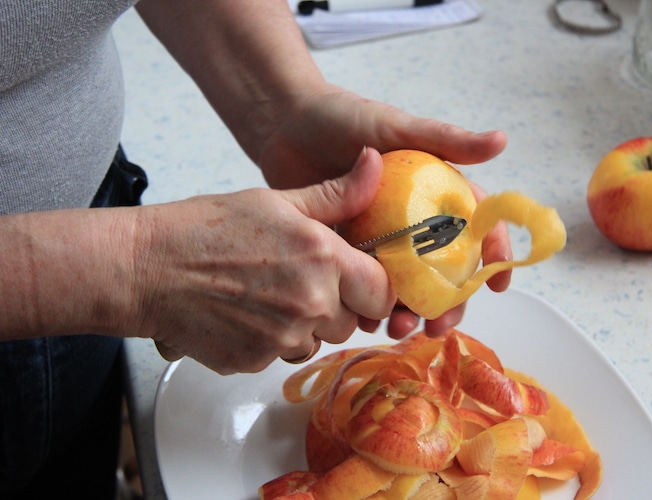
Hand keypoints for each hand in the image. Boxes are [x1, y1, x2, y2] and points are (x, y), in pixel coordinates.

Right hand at [132, 148, 395, 373]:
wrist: (146, 269)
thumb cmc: (207, 228)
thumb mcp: (277, 201)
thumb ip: (337, 194)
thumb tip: (374, 162)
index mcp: (324, 258)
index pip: (382, 293)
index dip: (372, 287)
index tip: (356, 280)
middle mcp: (311, 304)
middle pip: (352, 322)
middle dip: (336, 306)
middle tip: (299, 281)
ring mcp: (283, 339)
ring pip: (318, 341)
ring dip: (304, 326)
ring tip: (267, 295)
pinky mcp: (255, 363)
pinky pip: (282, 356)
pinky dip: (271, 341)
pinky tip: (245, 314)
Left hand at [250, 86, 512, 338]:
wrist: (283, 125)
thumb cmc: (342, 117)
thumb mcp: (396, 127)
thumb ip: (446, 139)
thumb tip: (501, 140)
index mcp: (433, 191)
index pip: (475, 225)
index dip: (492, 254)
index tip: (497, 284)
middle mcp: (412, 219)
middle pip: (444, 269)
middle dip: (448, 302)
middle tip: (441, 324)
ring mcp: (381, 237)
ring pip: (406, 285)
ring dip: (410, 313)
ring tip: (401, 329)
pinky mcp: (349, 249)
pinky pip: (365, 284)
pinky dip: (369, 307)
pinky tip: (366, 321)